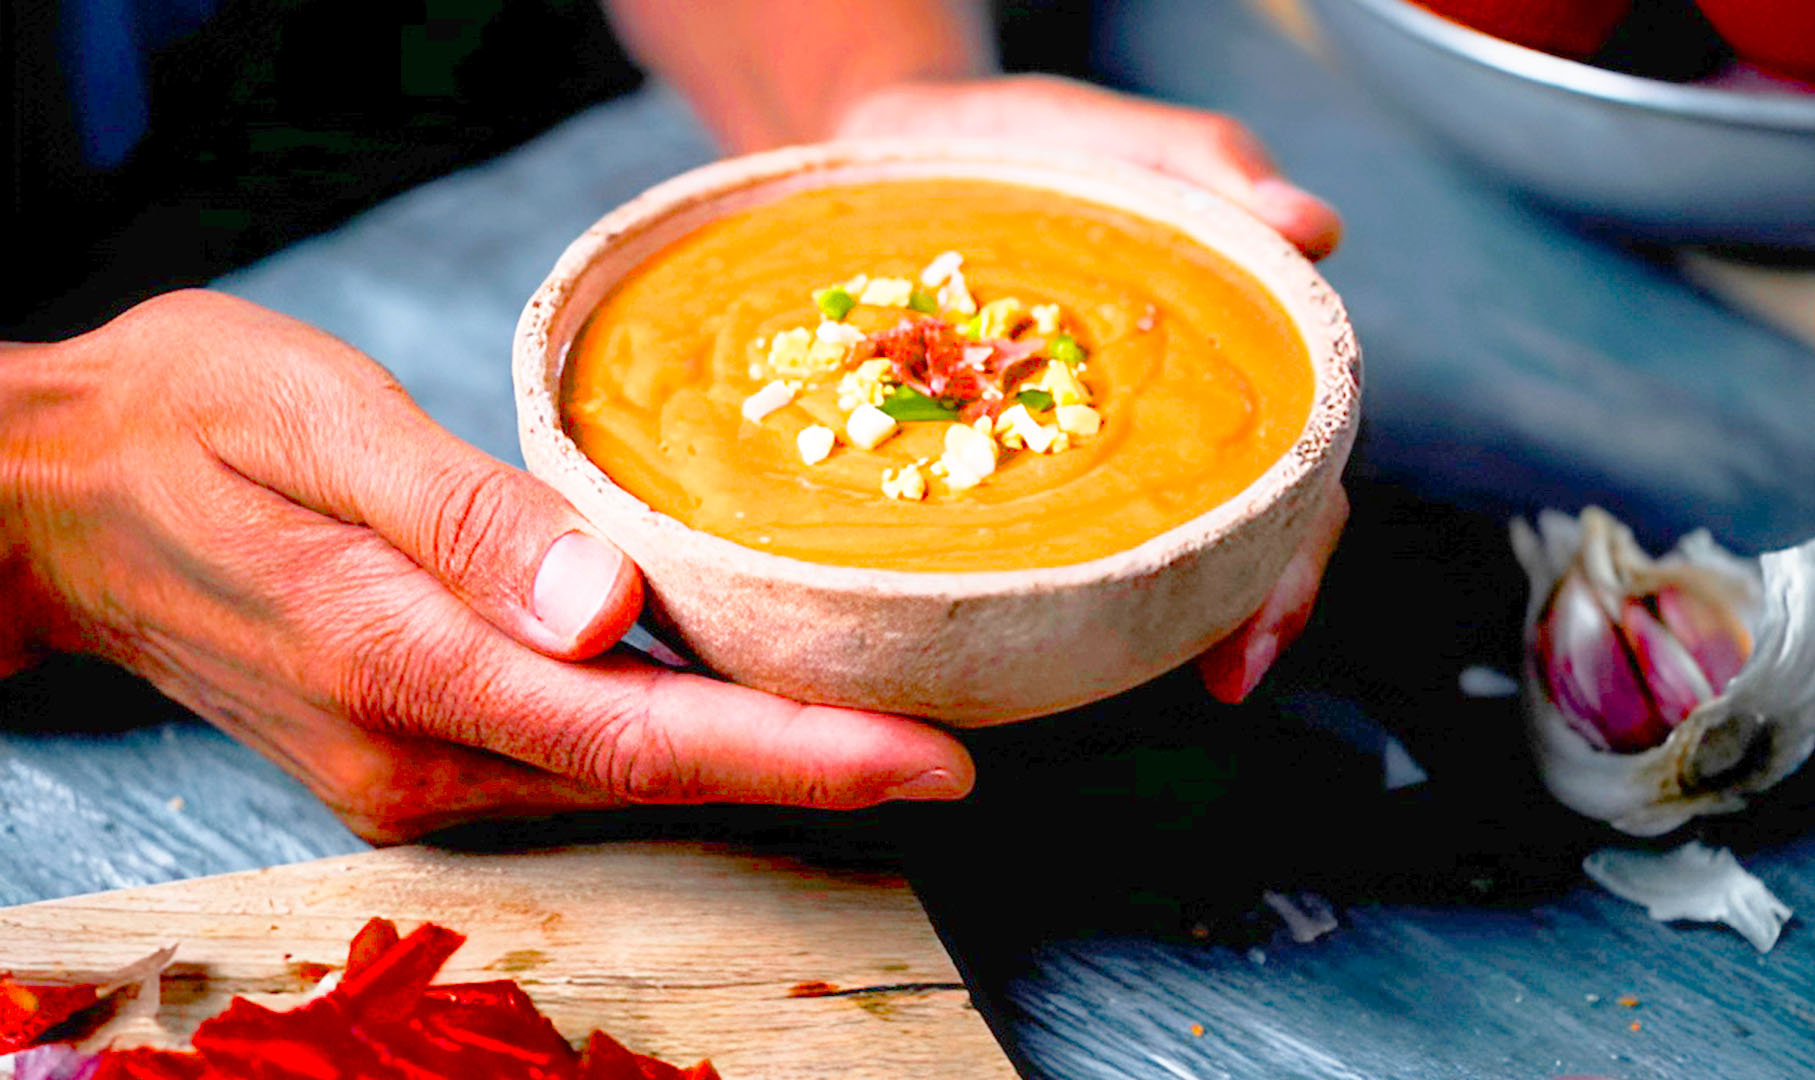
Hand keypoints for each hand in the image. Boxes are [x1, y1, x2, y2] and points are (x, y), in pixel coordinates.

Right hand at [1, 291, 972, 842]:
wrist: (57, 501)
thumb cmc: (185, 427)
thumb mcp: (319, 426)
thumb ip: (465, 523)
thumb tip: (605, 611)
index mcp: (401, 662)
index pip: (641, 733)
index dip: (799, 754)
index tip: (932, 760)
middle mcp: (414, 753)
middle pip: (653, 775)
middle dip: (811, 768)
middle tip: (956, 742)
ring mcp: (407, 770)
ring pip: (619, 778)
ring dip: (754, 762)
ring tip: (888, 726)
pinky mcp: (408, 753)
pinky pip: (570, 758)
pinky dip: (670, 739)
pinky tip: (742, 704)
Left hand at [836, 74, 1349, 700]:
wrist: (895, 156)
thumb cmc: (1027, 146)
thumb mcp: (1116, 142)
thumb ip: (1208, 170)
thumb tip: (1318, 229)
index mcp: (1225, 354)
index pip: (1296, 462)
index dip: (1297, 544)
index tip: (1272, 613)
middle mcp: (1173, 421)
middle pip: (1245, 526)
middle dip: (1246, 606)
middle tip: (1229, 675)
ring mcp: (1096, 448)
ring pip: (1159, 546)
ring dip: (1167, 619)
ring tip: (1146, 678)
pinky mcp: (1011, 456)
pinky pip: (1051, 537)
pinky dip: (1056, 593)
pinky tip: (1034, 643)